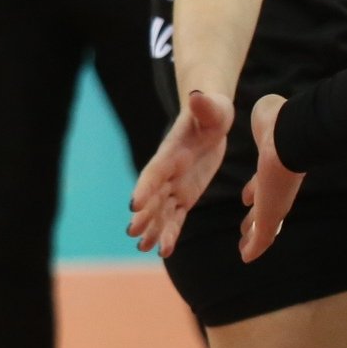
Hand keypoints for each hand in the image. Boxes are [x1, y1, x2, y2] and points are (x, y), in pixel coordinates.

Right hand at [127, 89, 232, 256]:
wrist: (209, 117)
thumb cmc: (211, 111)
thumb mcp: (212, 107)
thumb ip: (205, 106)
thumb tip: (196, 96)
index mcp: (171, 152)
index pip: (155, 171)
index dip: (144, 187)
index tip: (134, 204)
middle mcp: (168, 171)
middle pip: (152, 196)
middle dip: (144, 214)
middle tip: (133, 233)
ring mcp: (175, 184)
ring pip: (161, 211)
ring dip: (153, 229)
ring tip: (144, 248)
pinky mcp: (185, 194)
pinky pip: (176, 216)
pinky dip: (170, 233)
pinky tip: (164, 251)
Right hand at [240, 94, 303, 261]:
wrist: (289, 137)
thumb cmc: (276, 122)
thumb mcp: (266, 116)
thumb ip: (265, 114)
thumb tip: (267, 102)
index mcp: (273, 166)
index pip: (263, 183)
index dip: (255, 189)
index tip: (247, 195)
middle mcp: (276, 187)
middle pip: (266, 206)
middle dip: (255, 215)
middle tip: (247, 226)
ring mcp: (274, 202)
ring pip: (264, 225)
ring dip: (254, 235)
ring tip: (245, 244)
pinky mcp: (270, 215)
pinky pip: (263, 238)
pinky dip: (255, 247)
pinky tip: (246, 256)